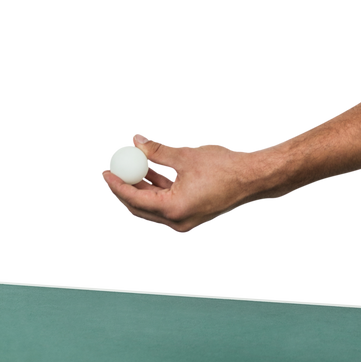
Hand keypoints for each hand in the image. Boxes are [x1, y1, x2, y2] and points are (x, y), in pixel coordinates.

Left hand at [100, 134, 288, 235]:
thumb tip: (135, 141)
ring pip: (153, 205)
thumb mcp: (186, 156)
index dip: (117, 184)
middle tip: (115, 168)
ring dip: (142, 185)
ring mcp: (185, 219)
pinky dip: (157, 188)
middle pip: (140, 206)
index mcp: (174, 209)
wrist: (254, 179)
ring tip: (133, 163)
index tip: (106, 169)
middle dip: (125, 187)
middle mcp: (177, 221)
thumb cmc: (225, 168)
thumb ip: (158, 151)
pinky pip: (166, 203)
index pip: (135, 199)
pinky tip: (152, 169)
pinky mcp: (192, 213)